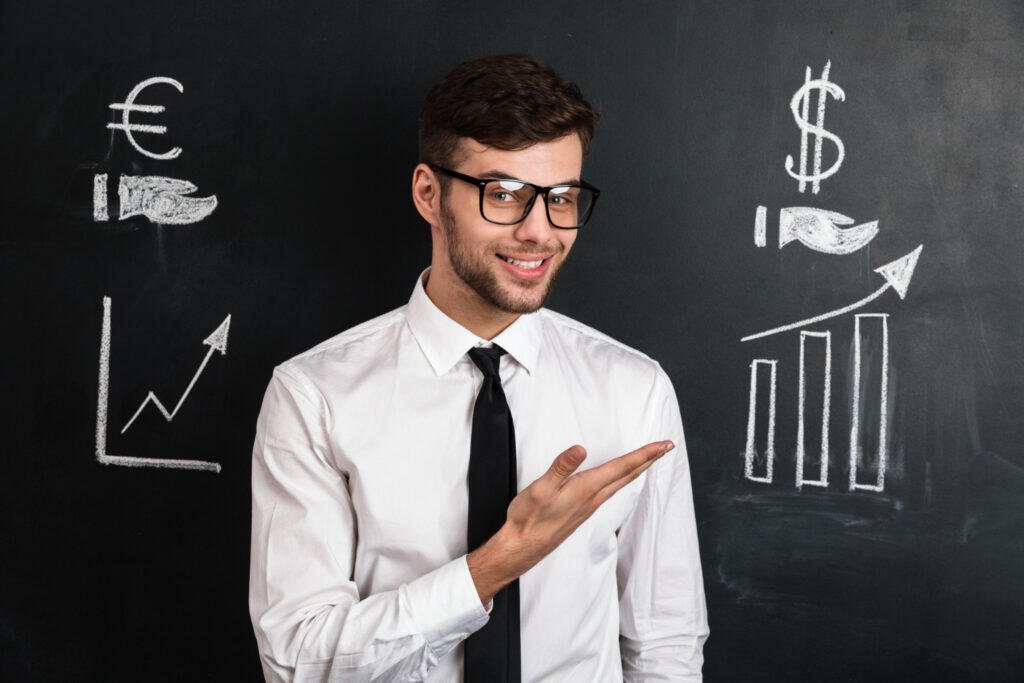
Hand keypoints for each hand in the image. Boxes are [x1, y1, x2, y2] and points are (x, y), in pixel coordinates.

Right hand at [466, 440, 674, 605]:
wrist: (523, 547)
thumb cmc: (529, 518)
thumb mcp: (540, 489)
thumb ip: (561, 467)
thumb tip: (580, 449)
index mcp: (586, 489)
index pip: (622, 467)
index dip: (644, 454)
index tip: (663, 445)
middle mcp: (593, 498)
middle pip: (628, 475)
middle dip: (648, 459)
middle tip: (666, 447)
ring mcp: (589, 506)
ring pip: (621, 483)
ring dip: (638, 469)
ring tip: (649, 459)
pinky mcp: (582, 511)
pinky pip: (610, 491)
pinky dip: (623, 479)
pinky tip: (620, 478)